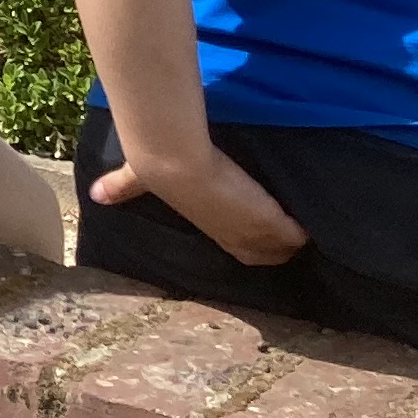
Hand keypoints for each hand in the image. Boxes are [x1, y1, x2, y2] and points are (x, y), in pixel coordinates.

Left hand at [92, 140, 306, 265]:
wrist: (174, 163)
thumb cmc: (158, 169)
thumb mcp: (140, 179)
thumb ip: (122, 186)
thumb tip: (97, 195)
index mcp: (210, 229)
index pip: (238, 247)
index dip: (249, 238)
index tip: (258, 228)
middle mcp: (233, 240)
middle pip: (264, 254)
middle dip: (276, 243)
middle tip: (290, 229)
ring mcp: (254, 236)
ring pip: (284, 247)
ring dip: (293, 236)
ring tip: (309, 224)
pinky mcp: (273, 225)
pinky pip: (301, 236)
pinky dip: (310, 230)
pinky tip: (319, 220)